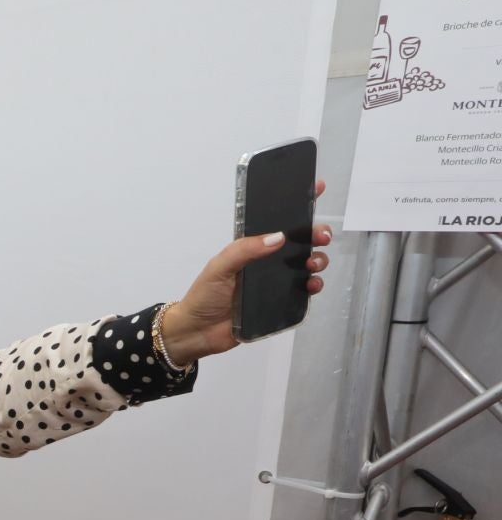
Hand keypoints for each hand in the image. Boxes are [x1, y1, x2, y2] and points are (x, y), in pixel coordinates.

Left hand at [161, 180, 331, 364]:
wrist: (199, 332)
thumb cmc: (204, 296)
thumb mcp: (219, 267)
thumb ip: (245, 250)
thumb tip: (278, 237)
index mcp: (252, 247)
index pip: (277, 221)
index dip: (298, 204)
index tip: (317, 187)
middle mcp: (267, 261)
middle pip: (300, 241)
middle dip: (316, 234)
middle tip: (320, 236)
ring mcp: (275, 282)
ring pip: (307, 263)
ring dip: (318, 259)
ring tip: (313, 264)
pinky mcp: (280, 302)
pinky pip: (304, 291)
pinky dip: (314, 285)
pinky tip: (313, 284)